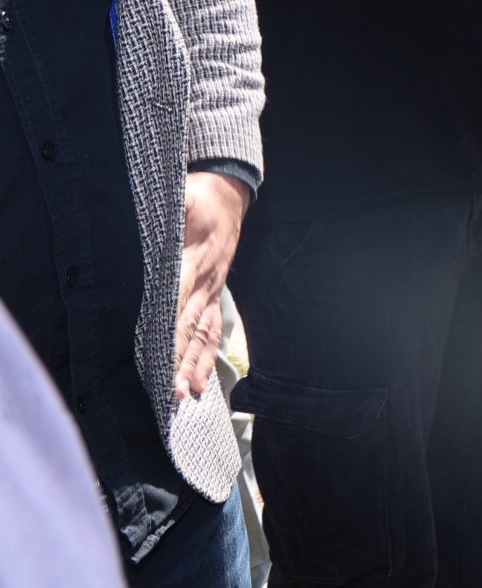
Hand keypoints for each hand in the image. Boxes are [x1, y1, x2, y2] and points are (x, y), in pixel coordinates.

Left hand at [172, 172, 249, 405]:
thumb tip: (148, 224)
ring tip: (188, 395)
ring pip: (203, 334)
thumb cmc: (198, 194)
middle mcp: (205, 282)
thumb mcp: (180, 196)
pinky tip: (202, 379)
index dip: (169, 335)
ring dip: (196, 365)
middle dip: (181, 362)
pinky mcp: (213, 293)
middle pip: (191, 329)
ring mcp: (212, 290)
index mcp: (192, 262)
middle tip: (173, 394)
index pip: (177, 305)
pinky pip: (212, 328)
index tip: (159, 361)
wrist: (228, 192)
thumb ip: (166, 212)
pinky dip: (208, 355)